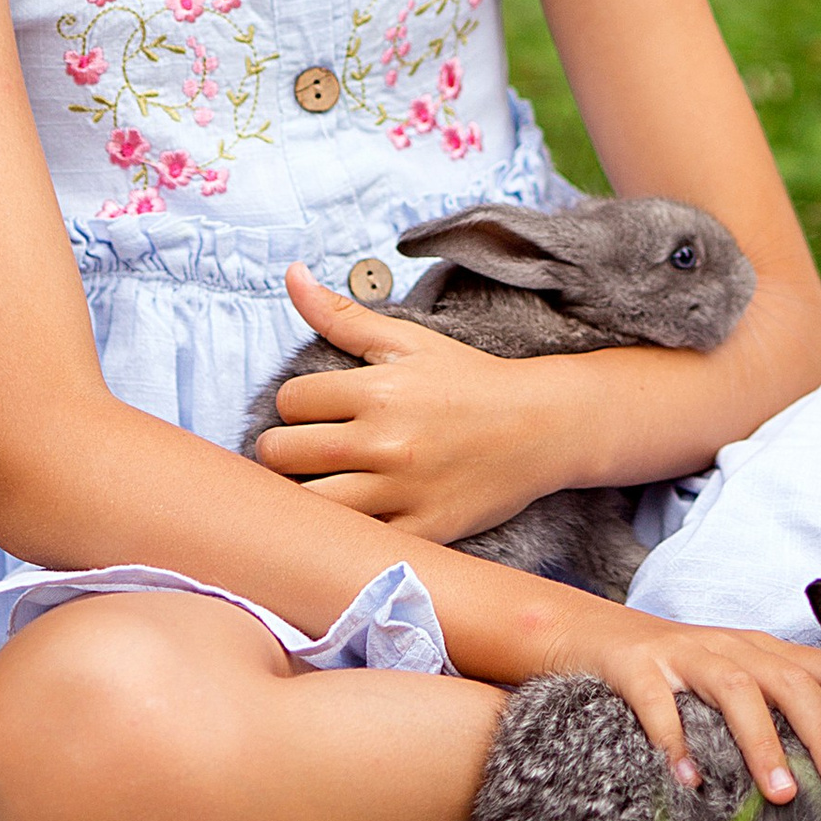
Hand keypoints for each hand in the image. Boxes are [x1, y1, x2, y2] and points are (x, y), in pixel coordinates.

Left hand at [252, 268, 583, 538]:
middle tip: (301, 450)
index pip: (290, 401)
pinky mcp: (423, 532)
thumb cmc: (469, 380)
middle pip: (284, 455)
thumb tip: (292, 275)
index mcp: (377, 391)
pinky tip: (354, 515)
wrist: (540, 427)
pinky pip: (359, 545)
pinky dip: (346, 534)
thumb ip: (343, 315)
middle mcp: (386, 442)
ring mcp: (403, 493)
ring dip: (302, 495)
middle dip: (281, 450)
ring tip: (317, 484)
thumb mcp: (407, 340)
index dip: (292, 405)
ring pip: (312, 506)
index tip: (311, 412)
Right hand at [558, 607, 820, 806]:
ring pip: (733, 687)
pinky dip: (674, 740)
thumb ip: (779, 713)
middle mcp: (730, 646)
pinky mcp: (634, 667)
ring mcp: (682, 653)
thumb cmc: (675, 675)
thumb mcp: (734, 684)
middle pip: (791, 680)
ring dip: (763, 740)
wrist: (587, 634)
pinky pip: (657, 702)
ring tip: (781, 794)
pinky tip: (687, 780)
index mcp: (762, 652)